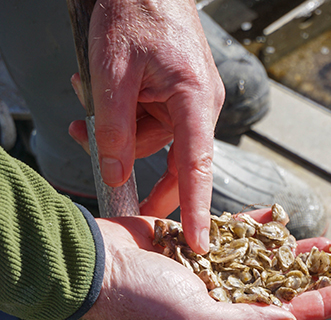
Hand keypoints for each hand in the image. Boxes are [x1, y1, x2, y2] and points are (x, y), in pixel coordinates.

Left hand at [69, 0, 224, 253]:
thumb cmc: (134, 10)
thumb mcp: (111, 71)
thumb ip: (112, 128)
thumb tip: (114, 174)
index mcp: (193, 100)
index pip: (197, 166)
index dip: (198, 209)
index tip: (199, 243)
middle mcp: (201, 104)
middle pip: (173, 158)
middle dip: (136, 165)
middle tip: (98, 161)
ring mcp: (194, 99)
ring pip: (158, 139)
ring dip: (122, 134)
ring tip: (87, 112)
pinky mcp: (182, 93)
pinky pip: (157, 120)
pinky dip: (130, 119)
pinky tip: (106, 99)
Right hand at [83, 209, 330, 319]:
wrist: (102, 262)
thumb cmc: (141, 298)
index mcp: (225, 318)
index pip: (284, 312)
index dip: (321, 303)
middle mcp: (224, 293)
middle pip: (283, 283)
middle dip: (317, 274)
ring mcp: (214, 264)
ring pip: (267, 256)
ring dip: (296, 249)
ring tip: (328, 242)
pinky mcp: (201, 239)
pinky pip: (237, 231)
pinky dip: (259, 225)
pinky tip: (281, 219)